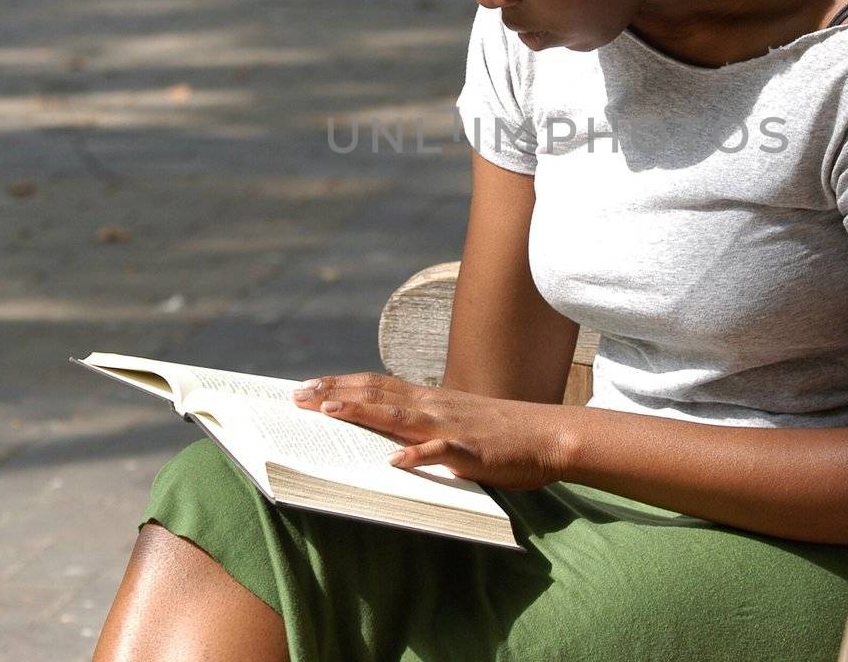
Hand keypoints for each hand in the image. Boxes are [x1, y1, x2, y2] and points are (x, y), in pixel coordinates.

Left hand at [291, 371, 576, 490]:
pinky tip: (395, 461)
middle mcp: (435, 406)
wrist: (549, 434)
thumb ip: (424, 425)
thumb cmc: (502, 435)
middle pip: (378, 394)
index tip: (307, 387)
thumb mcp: (456, 422)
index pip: (377, 386)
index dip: (340, 386)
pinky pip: (441, 452)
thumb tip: (388, 439)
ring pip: (400, 416)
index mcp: (430, 400)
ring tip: (330, 412)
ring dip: (363, 413)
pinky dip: (417, 456)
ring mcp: (452, 426)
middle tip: (299, 395)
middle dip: (335, 393)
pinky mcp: (472, 450)